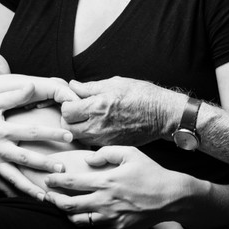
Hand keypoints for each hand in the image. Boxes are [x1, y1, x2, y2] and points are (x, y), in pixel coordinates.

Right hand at [0, 83, 74, 200]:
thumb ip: (14, 95)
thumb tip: (32, 85)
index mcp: (1, 130)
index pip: (31, 132)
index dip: (51, 133)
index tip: (69, 136)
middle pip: (25, 159)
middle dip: (45, 164)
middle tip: (63, 169)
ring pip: (14, 178)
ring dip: (31, 188)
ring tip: (47, 195)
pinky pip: (3, 186)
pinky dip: (16, 195)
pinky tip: (29, 200)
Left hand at [44, 146, 192, 228]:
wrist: (171, 197)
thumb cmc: (151, 173)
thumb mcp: (130, 153)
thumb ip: (106, 153)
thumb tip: (88, 159)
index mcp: (106, 181)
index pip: (71, 183)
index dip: (55, 182)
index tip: (49, 179)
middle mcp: (105, 201)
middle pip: (69, 205)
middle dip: (53, 200)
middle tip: (47, 196)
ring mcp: (110, 217)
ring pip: (78, 220)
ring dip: (66, 213)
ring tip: (62, 206)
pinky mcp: (117, 228)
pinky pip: (94, 226)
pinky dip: (84, 220)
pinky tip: (82, 214)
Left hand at [58, 77, 184, 145]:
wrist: (162, 114)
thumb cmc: (141, 95)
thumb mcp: (115, 83)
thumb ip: (90, 87)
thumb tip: (73, 86)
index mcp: (96, 107)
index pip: (66, 111)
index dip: (67, 104)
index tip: (74, 100)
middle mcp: (97, 126)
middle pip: (68, 129)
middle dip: (68, 119)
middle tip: (78, 111)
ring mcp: (105, 139)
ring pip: (78, 138)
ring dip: (78, 129)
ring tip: (88, 119)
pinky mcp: (112, 146)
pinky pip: (92, 144)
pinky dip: (90, 137)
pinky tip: (99, 127)